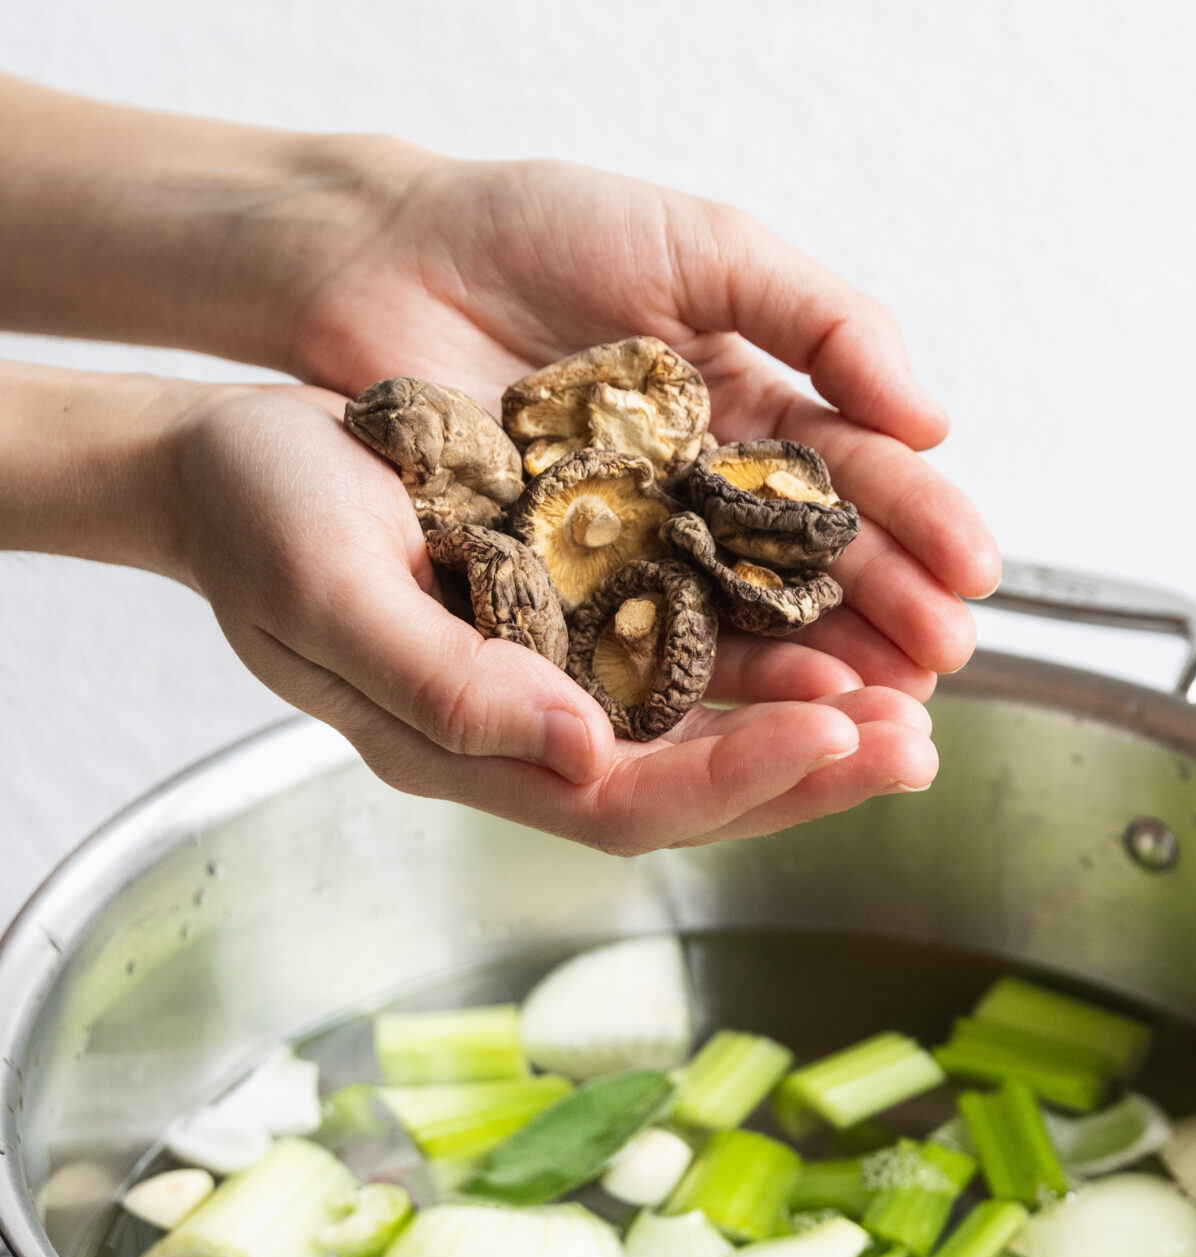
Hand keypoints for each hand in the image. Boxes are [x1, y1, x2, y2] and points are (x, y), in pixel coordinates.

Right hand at [168, 384, 942, 851]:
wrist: (216, 455)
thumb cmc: (255, 518)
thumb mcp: (331, 593)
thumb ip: (448, 683)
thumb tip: (582, 753)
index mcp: (467, 747)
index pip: (627, 800)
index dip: (738, 779)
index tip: (839, 732)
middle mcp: (528, 730)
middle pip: (693, 784)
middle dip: (811, 770)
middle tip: (918, 742)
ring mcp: (556, 677)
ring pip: (706, 727)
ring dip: (812, 718)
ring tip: (913, 699)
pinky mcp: (577, 611)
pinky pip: (692, 654)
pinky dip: (770, 649)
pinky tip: (840, 628)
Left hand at [281, 151, 1000, 699]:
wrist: (380, 252)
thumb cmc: (537, 228)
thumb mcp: (706, 245)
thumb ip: (824, 319)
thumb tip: (935, 418)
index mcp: (751, 414)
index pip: (858, 481)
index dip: (919, 526)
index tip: (972, 574)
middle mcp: (704, 495)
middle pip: (815, 570)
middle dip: (889, 616)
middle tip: (944, 658)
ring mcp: (634, 549)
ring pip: (743, 622)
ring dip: (820, 667)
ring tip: (881, 703)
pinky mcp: (558, 590)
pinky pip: (640, 644)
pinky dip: (702, 680)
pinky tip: (761, 708)